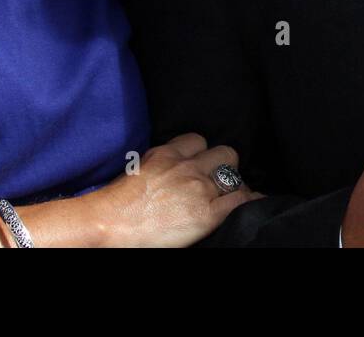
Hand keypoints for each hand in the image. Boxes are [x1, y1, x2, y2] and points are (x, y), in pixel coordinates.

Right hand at [84, 133, 262, 246]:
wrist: (110, 223)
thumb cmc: (116, 203)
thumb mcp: (139, 168)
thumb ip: (161, 162)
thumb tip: (168, 169)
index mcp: (168, 153)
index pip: (199, 140)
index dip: (203, 153)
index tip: (202, 164)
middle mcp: (188, 167)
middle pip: (224, 154)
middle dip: (224, 166)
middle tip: (219, 181)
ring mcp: (199, 189)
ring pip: (235, 176)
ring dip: (235, 185)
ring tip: (231, 196)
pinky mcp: (207, 214)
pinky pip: (240, 201)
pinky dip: (249, 201)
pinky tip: (253, 202)